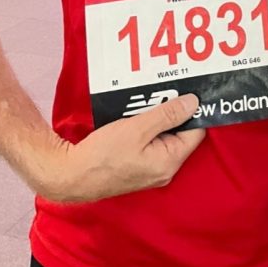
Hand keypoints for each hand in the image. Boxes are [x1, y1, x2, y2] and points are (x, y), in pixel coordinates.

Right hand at [35, 94, 205, 202]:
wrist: (71, 175)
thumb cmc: (103, 155)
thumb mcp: (138, 128)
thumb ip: (168, 115)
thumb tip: (193, 103)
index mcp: (169, 162)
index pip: (195, 132)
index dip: (192, 111)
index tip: (186, 91)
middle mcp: (164, 169)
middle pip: (180, 133)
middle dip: (172, 112)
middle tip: (162, 92)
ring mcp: (150, 170)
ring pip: (163, 136)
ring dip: (156, 118)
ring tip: (145, 102)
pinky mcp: (137, 166)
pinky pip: (149, 142)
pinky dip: (145, 127)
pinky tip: (136, 115)